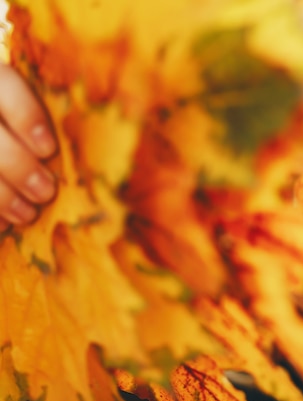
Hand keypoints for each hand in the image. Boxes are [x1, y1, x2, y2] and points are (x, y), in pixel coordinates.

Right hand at [0, 63, 56, 231]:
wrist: (1, 133)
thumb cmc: (25, 125)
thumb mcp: (42, 107)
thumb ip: (59, 117)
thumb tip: (106, 140)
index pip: (5, 85)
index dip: (26, 116)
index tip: (49, 149)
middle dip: (16, 166)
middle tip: (46, 192)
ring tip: (26, 215)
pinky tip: (0, 226)